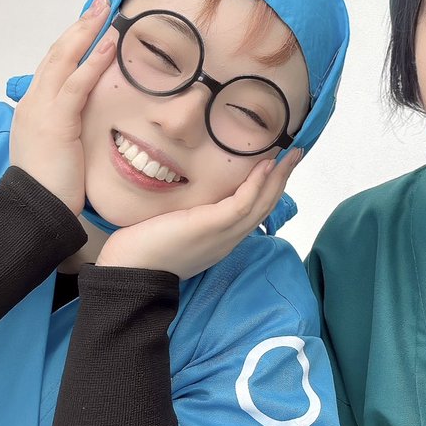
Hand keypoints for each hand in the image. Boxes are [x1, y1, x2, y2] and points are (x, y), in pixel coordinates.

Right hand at [9, 0, 115, 214]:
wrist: (37, 208)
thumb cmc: (52, 184)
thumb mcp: (60, 147)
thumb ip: (70, 125)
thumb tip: (86, 116)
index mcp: (35, 106)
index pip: (55, 64)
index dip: (74, 40)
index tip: (93, 21)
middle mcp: (34, 101)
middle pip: (57, 52)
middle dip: (81, 25)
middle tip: (101, 2)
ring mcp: (42, 109)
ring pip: (64, 60)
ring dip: (88, 32)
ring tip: (107, 11)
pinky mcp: (56, 122)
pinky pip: (76, 85)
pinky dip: (94, 61)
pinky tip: (110, 44)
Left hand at [96, 149, 302, 277]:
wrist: (129, 271)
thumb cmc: (143, 249)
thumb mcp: (174, 227)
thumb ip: (189, 213)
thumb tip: (188, 194)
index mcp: (222, 239)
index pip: (254, 212)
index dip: (270, 189)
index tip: (279, 166)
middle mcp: (228, 238)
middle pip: (265, 207)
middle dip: (283, 179)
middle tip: (296, 154)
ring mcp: (223, 234)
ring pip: (261, 204)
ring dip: (278, 177)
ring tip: (291, 154)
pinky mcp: (212, 226)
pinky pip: (243, 203)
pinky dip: (258, 184)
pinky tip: (266, 165)